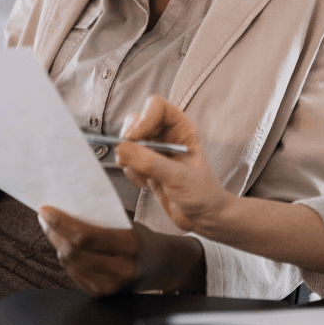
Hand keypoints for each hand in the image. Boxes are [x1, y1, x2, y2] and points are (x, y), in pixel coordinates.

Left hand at [38, 206, 204, 296]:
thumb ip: (103, 222)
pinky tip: (65, 247)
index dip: (61, 223)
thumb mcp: (130, 225)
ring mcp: (110, 285)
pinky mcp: (102, 294)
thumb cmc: (143, 240)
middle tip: (46, 218)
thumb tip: (68, 210)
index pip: (85, 236)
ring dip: (57, 245)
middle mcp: (120, 269)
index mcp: (129, 245)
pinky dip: (66, 258)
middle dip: (54, 233)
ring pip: (70, 264)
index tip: (46, 211)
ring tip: (53, 230)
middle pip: (73, 252)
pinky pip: (74, 275)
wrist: (161, 266)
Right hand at [115, 96, 232, 233]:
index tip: (133, 138)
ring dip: (129, 159)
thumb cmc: (201, 194)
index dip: (143, 118)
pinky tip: (145, 184)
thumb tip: (122, 148)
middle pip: (136, 120)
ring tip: (145, 177)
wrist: (202, 218)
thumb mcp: (178, 177)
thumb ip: (151, 162)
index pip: (156, 106)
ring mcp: (154, 150)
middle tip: (130, 160)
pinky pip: (126, 160)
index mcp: (182, 128)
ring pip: (127, 141)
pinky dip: (129, 171)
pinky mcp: (145, 165)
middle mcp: (166, 134)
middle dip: (130, 140)